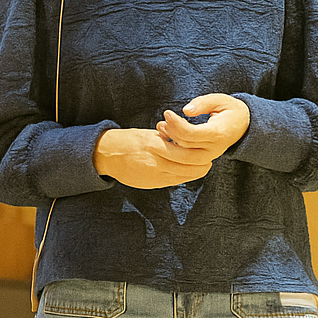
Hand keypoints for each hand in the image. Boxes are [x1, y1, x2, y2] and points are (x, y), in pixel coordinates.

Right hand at [93, 127, 212, 189]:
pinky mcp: (151, 183)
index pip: (185, 152)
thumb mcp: (148, 135)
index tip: (206, 150)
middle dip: (202, 165)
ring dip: (194, 173)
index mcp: (155, 145)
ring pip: (182, 176)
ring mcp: (153, 175)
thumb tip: (185, 143)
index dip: (199, 153)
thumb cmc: (129, 141)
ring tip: (202, 168)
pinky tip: (187, 173)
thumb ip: (166, 140)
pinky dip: (182, 178)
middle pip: (187, 166)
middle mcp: (155, 161)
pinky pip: (172, 182)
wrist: (107, 155)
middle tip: (209, 162)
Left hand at [156, 93, 250, 162]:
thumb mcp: (220, 100)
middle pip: (185, 147)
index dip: (176, 124)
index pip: (192, 134)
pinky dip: (174, 149)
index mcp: (219, 133)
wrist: (243, 126)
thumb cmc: (230, 110)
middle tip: (161, 121)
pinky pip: (186, 160)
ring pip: (184, 157)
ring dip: (169, 144)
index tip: (167, 112)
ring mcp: (209, 156)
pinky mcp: (204, 160)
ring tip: (161, 128)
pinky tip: (167, 136)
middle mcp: (214, 148)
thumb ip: (203, 103)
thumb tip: (186, 110)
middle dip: (170, 134)